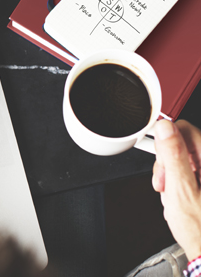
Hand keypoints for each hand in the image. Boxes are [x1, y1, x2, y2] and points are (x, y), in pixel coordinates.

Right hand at [153, 119, 200, 258]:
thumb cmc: (200, 228)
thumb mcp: (181, 190)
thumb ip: (173, 156)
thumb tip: (165, 128)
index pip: (185, 130)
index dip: (166, 142)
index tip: (159, 159)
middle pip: (182, 145)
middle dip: (166, 162)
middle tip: (164, 182)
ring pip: (181, 159)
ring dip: (170, 175)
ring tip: (170, 194)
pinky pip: (186, 173)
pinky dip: (176, 183)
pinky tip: (177, 198)